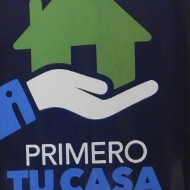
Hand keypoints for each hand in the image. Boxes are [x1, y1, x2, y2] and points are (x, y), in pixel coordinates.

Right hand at [25, 69, 157, 120]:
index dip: (136, 93)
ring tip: (145, 88)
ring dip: (128, 96)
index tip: (151, 86)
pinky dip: (119, 96)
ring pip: (115, 103)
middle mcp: (94, 110)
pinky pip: (108, 100)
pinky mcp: (88, 104)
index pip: (120, 101)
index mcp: (92, 107)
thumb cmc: (50, 86)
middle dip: (136, 94)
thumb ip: (87, 83)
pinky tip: (125, 91)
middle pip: (121, 103)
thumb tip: (106, 88)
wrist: (35, 95)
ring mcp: (91, 108)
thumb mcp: (69, 79)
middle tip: (154, 85)